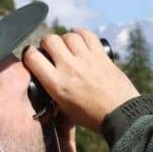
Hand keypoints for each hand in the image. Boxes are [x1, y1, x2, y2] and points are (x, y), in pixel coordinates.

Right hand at [23, 29, 138, 131]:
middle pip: (50, 40)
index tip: (34, 57)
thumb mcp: (65, 109)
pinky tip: (81, 39)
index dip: (30, 54)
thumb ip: (53, 92)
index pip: (32, 57)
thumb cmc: (93, 117)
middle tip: (52, 51)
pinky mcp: (101, 55)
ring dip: (66, 40)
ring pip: (69, 35)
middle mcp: (69, 68)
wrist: (122, 115)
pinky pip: (88, 35)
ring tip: (69, 48)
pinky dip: (82, 34)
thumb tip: (45, 81)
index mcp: (57, 84)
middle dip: (48, 44)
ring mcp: (86, 60)